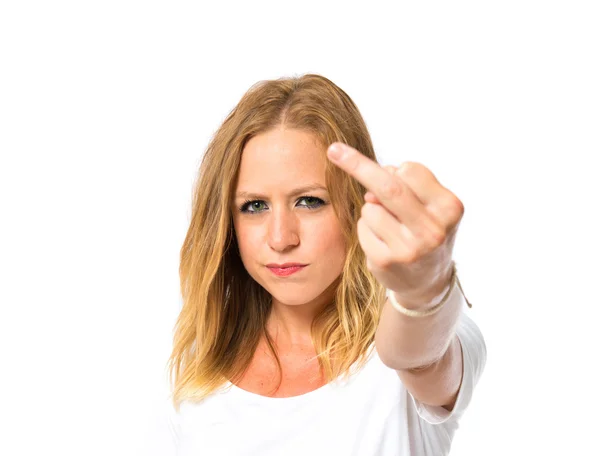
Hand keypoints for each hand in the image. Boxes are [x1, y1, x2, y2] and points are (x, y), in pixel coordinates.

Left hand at [326, 142, 464, 306]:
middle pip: (388, 186)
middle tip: (333, 150)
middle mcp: (433, 229)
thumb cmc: (425, 231)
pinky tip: (383, 242)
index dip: (395, 169)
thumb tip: (372, 187)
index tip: (374, 161)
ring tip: (391, 227)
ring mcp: (409, 248)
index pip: (411, 171)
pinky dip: (367, 228)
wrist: (427, 281)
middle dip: (357, 164)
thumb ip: (406, 187)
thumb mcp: (429, 206)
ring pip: (370, 207)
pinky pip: (362, 226)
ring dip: (372, 209)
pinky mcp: (385, 261)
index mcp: (449, 208)